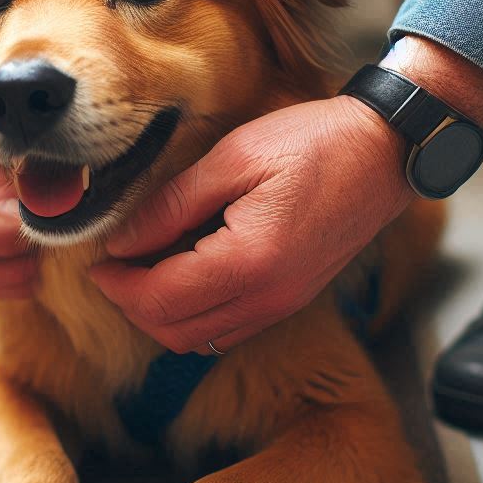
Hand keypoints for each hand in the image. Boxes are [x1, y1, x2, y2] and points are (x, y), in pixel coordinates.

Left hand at [90, 96, 413, 353]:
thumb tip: (122, 242)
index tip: (97, 262)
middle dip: (132, 305)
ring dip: (161, 315)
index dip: (118, 286)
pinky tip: (183, 276)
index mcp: (249, 261)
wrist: (385, 153)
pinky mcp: (290, 300)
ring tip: (143, 270)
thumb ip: (172, 206)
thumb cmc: (314, 142)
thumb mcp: (233, 158)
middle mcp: (267, 297)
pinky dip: (193, 316)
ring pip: (198, 340)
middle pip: (174, 331)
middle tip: (113, 269)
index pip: (159, 299)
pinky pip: (227, 330)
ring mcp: (282, 305)